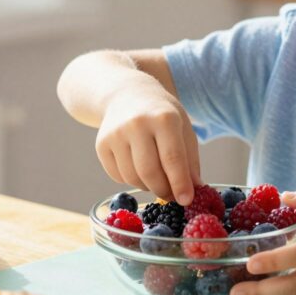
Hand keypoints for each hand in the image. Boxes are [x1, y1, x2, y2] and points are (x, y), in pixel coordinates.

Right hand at [95, 84, 201, 204]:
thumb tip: (195, 191)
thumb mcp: (183, 128)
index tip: (187, 201)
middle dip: (164, 190)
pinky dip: (133, 180)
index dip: (180, 183)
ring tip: (158, 180)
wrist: (126, 93)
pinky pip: (118, 176)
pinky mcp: (101, 145)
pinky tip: (140, 169)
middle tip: (173, 196)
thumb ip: (190, 160)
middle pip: (149, 172)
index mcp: (163, 118)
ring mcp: (115, 134)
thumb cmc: (161, 113)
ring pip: (133, 178)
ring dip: (149, 187)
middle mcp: (136, 124)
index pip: (172, 158)